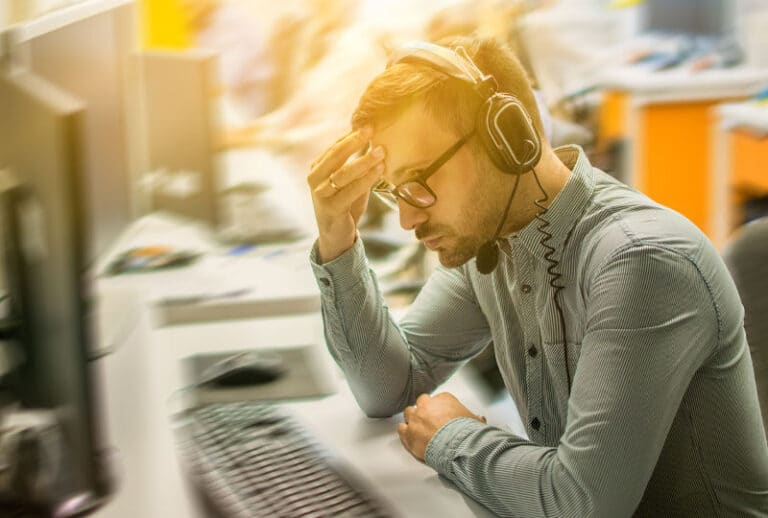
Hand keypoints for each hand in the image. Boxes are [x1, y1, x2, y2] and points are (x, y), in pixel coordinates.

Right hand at [307, 127, 384, 262]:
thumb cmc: (345, 205)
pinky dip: (366, 179)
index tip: (369, 125)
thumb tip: (375, 142)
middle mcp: (314, 180)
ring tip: (381, 151)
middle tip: (372, 130)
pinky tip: (379, 170)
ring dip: (364, 161)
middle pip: (335, 156)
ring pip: (343, 173)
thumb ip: (357, 165)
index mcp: (317, 169)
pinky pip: (350, 190)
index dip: (350, 136)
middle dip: (354, 142)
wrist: (336, 236)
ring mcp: (320, 195)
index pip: (334, 148)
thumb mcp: (349, 182)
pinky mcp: (331, 209)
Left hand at [397, 392, 486, 461]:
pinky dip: (404, 431)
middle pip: (422, 402)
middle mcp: (428, 406)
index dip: (439, 408)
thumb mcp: (475, 422)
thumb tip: (480, 419)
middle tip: (429, 418)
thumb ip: (474, 418)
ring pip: (409, 412)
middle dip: (424, 409)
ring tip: (417, 425)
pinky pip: (401, 428)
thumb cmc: (466, 433)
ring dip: (413, 418)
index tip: (442, 414)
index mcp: (444, 399)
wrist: (457, 447)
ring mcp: (416, 418)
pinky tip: (407, 433)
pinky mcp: (409, 433)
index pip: (438, 399)